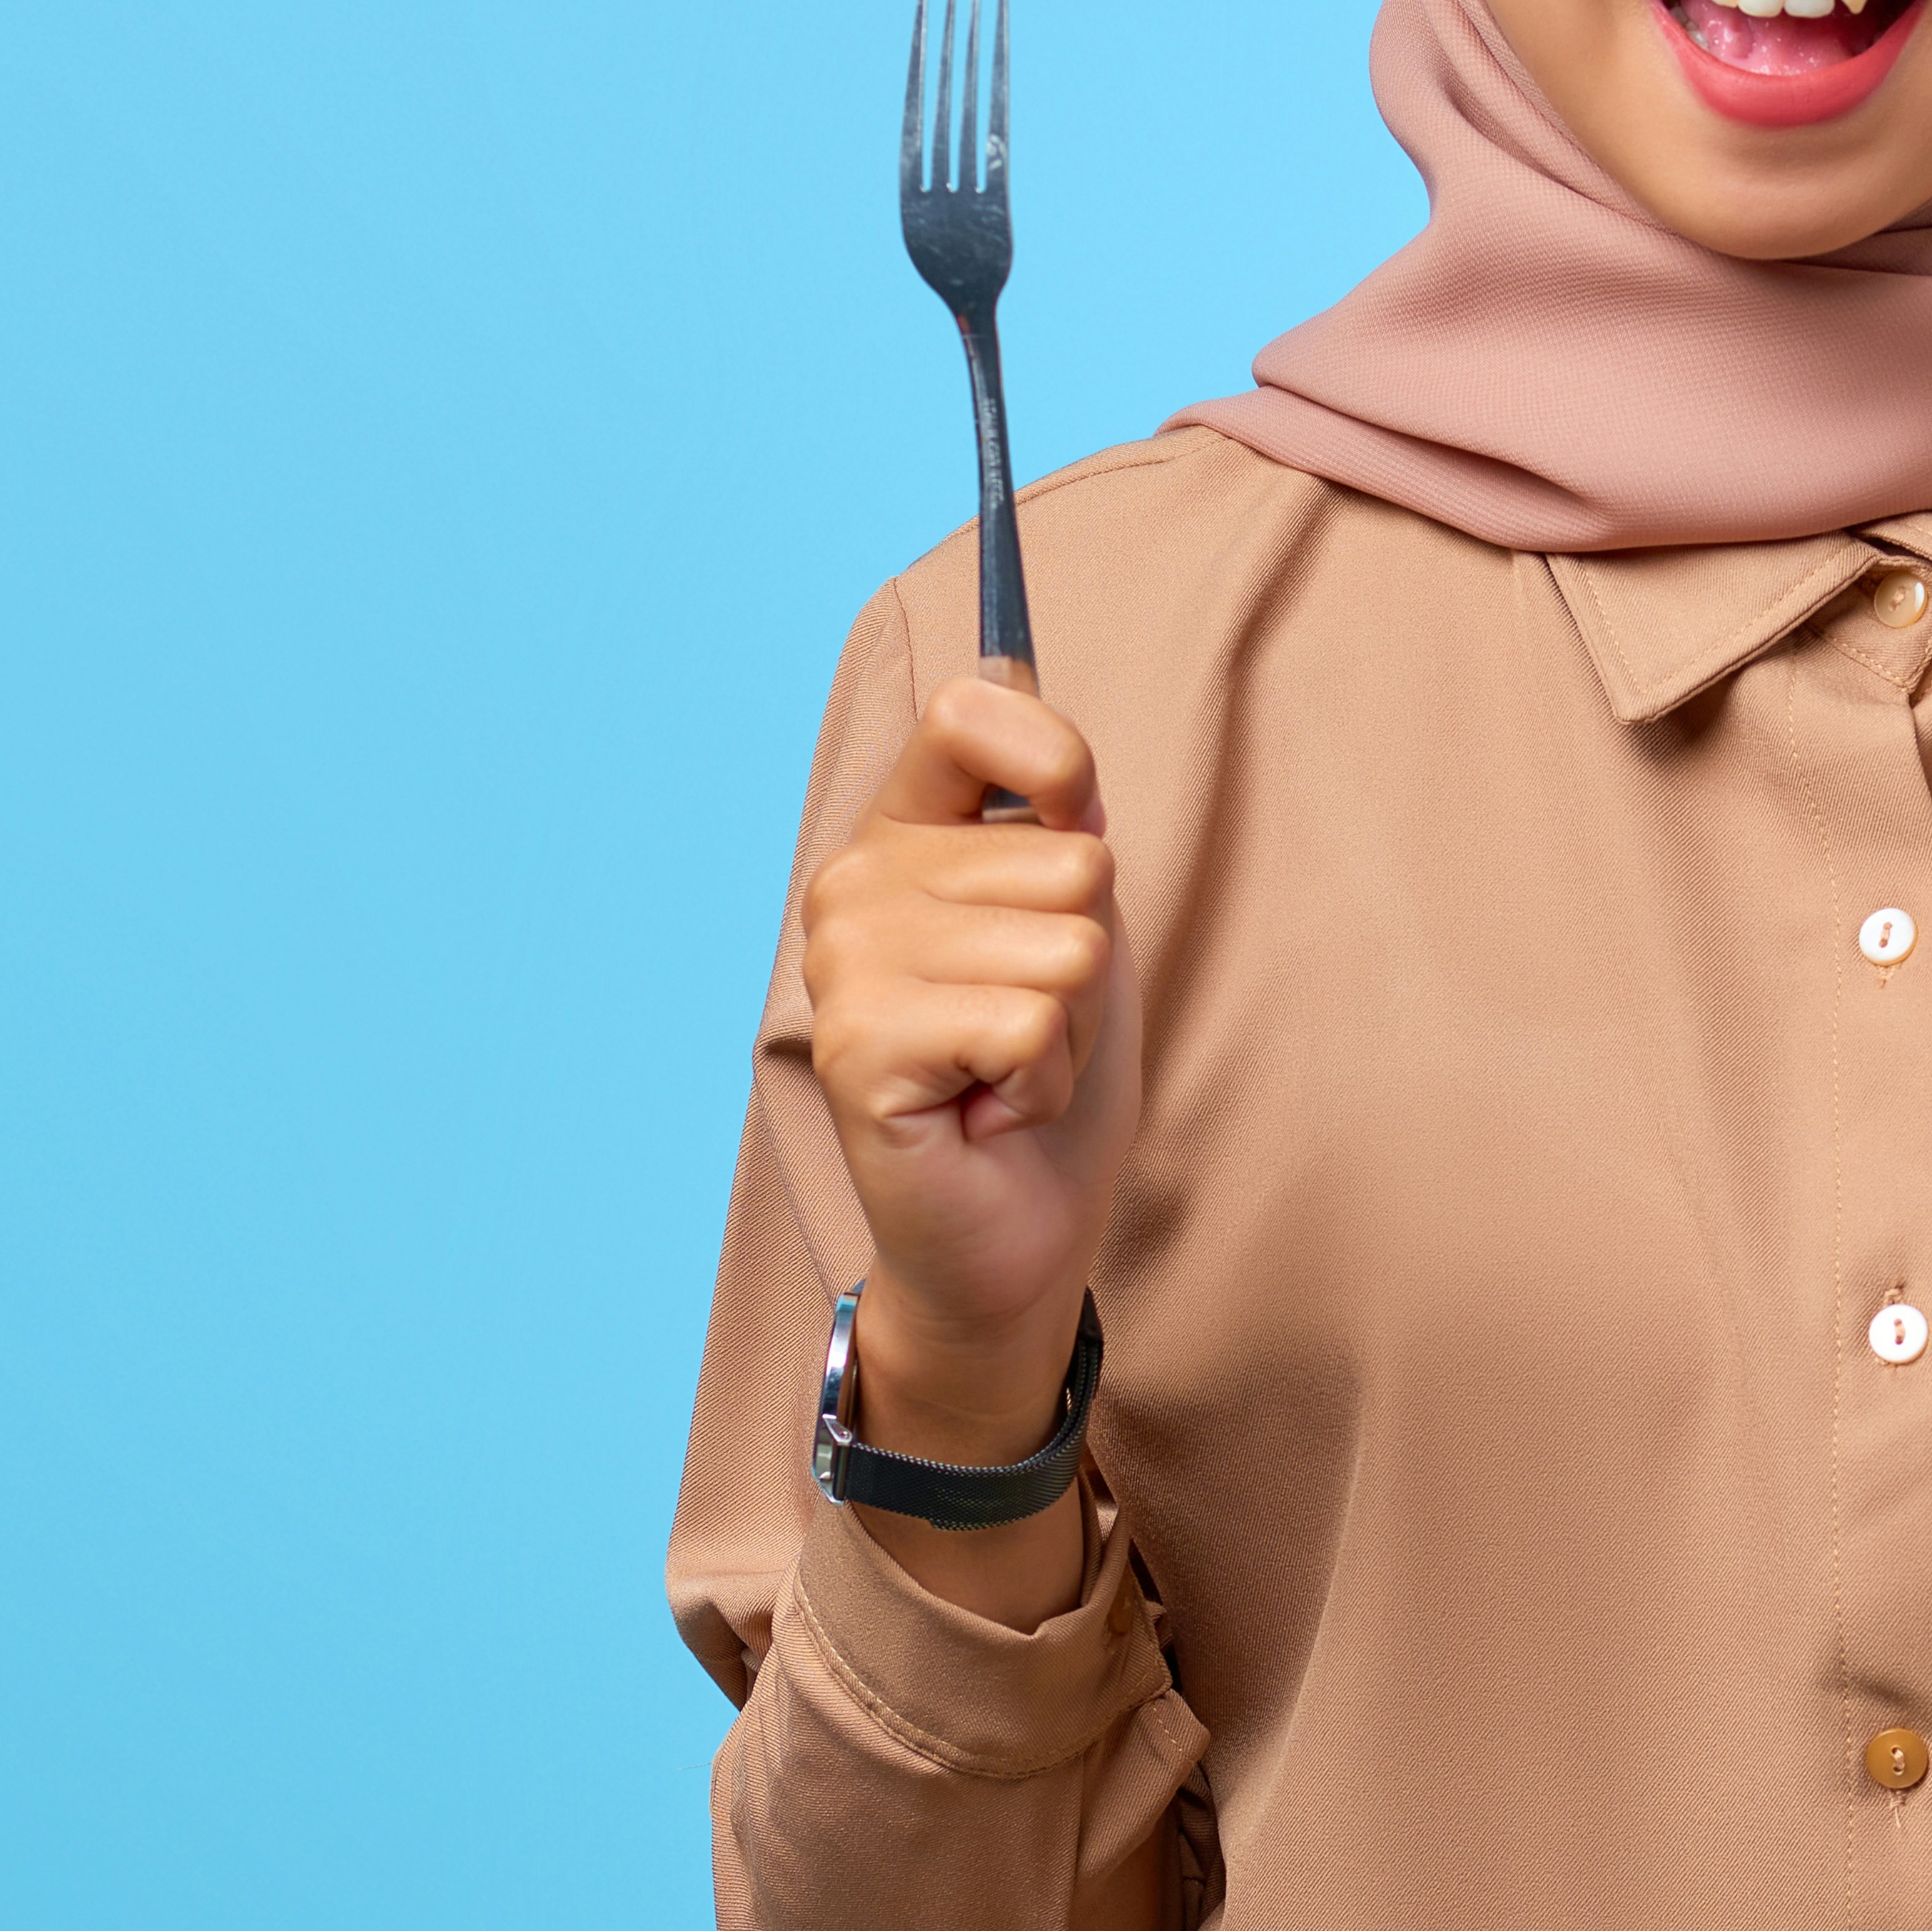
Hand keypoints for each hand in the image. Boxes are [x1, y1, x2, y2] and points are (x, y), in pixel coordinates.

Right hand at [795, 668, 1140, 1590]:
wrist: (1018, 1236)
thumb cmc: (1049, 1074)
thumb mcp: (1076, 921)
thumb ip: (1057, 817)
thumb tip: (1026, 694)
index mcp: (899, 836)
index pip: (977, 707)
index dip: (1059, 766)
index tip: (1070, 838)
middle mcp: (853, 886)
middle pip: (1069, 855)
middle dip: (1086, 959)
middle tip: (1029, 1029)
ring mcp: (845, 966)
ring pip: (1063, 942)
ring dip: (1070, 1028)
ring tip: (1010, 1073)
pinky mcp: (861, 1046)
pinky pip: (1031, 1020)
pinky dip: (1045, 1080)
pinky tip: (991, 1110)